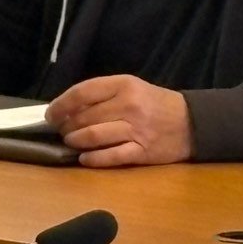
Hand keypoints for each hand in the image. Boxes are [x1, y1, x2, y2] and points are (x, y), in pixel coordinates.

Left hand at [45, 75, 194, 166]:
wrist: (192, 123)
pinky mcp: (141, 152)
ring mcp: (136, 130)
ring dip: (75, 141)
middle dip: (66, 126)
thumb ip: (104, 95)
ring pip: (93, 136)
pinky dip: (93, 158)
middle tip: (60, 131)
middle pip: (84, 117)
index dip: (62, 104)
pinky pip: (110, 157)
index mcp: (125, 85)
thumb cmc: (156, 104)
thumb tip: (68, 107)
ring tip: (71, 142)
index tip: (50, 114)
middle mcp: (129, 105)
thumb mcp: (133, 88)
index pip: (83, 92)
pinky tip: (84, 158)